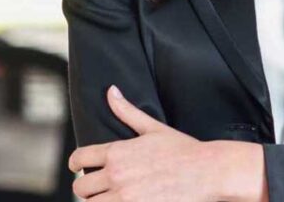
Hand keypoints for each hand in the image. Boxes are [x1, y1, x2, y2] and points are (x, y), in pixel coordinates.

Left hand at [68, 86, 265, 201]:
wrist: (207, 171)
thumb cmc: (184, 150)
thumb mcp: (154, 129)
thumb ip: (127, 112)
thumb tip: (111, 91)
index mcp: (118, 152)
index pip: (79, 157)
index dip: (76, 163)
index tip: (80, 167)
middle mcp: (116, 174)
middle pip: (80, 187)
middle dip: (88, 188)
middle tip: (101, 187)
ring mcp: (124, 197)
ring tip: (113, 197)